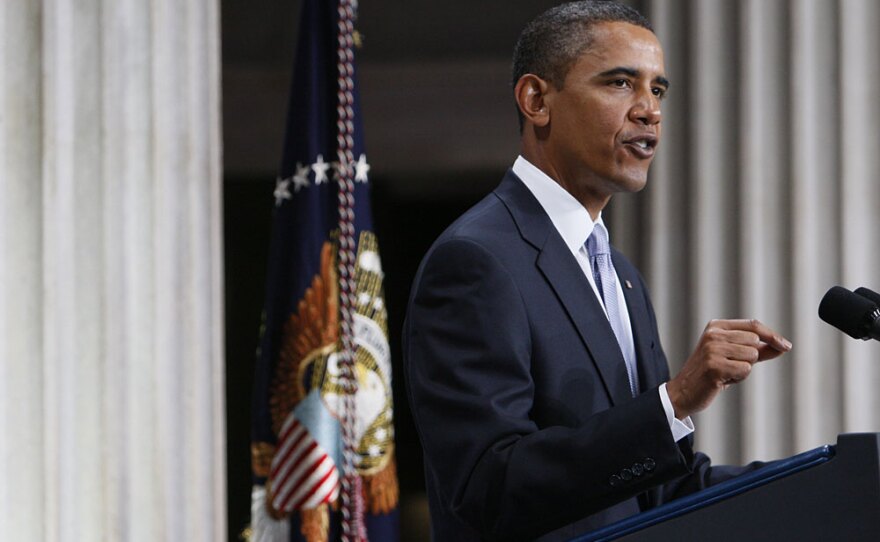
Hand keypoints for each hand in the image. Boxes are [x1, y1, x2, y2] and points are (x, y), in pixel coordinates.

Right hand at [666, 319, 791, 418]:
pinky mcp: (714, 366)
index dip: (772, 335)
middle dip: (750, 358)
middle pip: (755, 341)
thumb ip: (757, 349)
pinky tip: (722, 380)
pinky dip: (738, 378)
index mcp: (716, 326)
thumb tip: (783, 346)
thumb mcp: (733, 356)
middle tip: (730, 366)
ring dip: (744, 369)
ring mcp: (712, 349)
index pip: (753, 325)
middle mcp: (713, 334)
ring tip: (725, 373)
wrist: (683, 391)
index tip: (786, 346)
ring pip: (752, 356)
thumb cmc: (711, 373)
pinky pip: (745, 370)